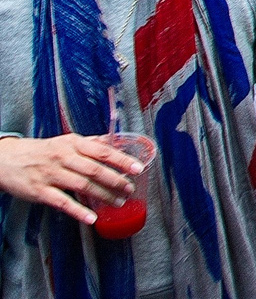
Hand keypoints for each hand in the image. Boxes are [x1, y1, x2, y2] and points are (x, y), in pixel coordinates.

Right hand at [0, 134, 141, 225]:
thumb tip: (115, 143)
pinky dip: (78, 211)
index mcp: (73, 144)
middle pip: (95, 170)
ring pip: (82, 186)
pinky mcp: (40, 192)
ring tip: (118, 202)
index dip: (122, 160)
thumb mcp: (66, 142)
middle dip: (116, 180)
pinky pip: (63, 202)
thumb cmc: (42, 151)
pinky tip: (91, 218)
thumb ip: (90, 144)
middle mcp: (63, 158)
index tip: (138, 168)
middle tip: (130, 189)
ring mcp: (51, 175)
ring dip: (103, 195)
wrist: (7, 159)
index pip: (102, 151)